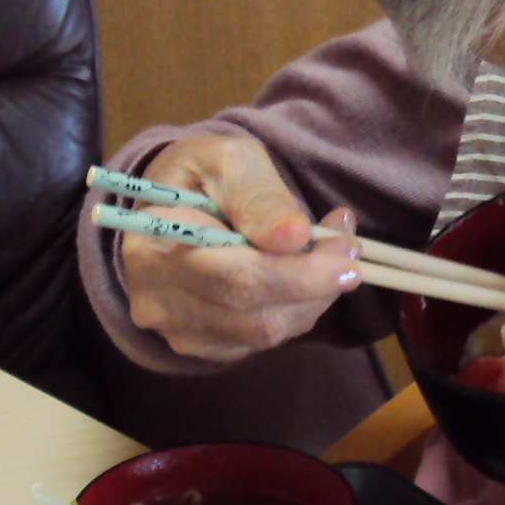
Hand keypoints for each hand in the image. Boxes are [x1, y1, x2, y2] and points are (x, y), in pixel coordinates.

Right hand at [113, 135, 360, 362]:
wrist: (172, 205)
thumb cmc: (204, 175)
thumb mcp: (230, 161)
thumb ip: (260, 197)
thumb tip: (294, 237)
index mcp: (154, 243)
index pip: (237, 279)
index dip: (300, 273)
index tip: (346, 247)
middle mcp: (156, 297)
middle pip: (253, 316)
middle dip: (317, 285)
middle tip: (350, 250)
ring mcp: (175, 328)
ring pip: (263, 334)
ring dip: (313, 299)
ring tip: (333, 256)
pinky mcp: (198, 343)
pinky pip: (260, 341)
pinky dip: (294, 311)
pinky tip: (304, 278)